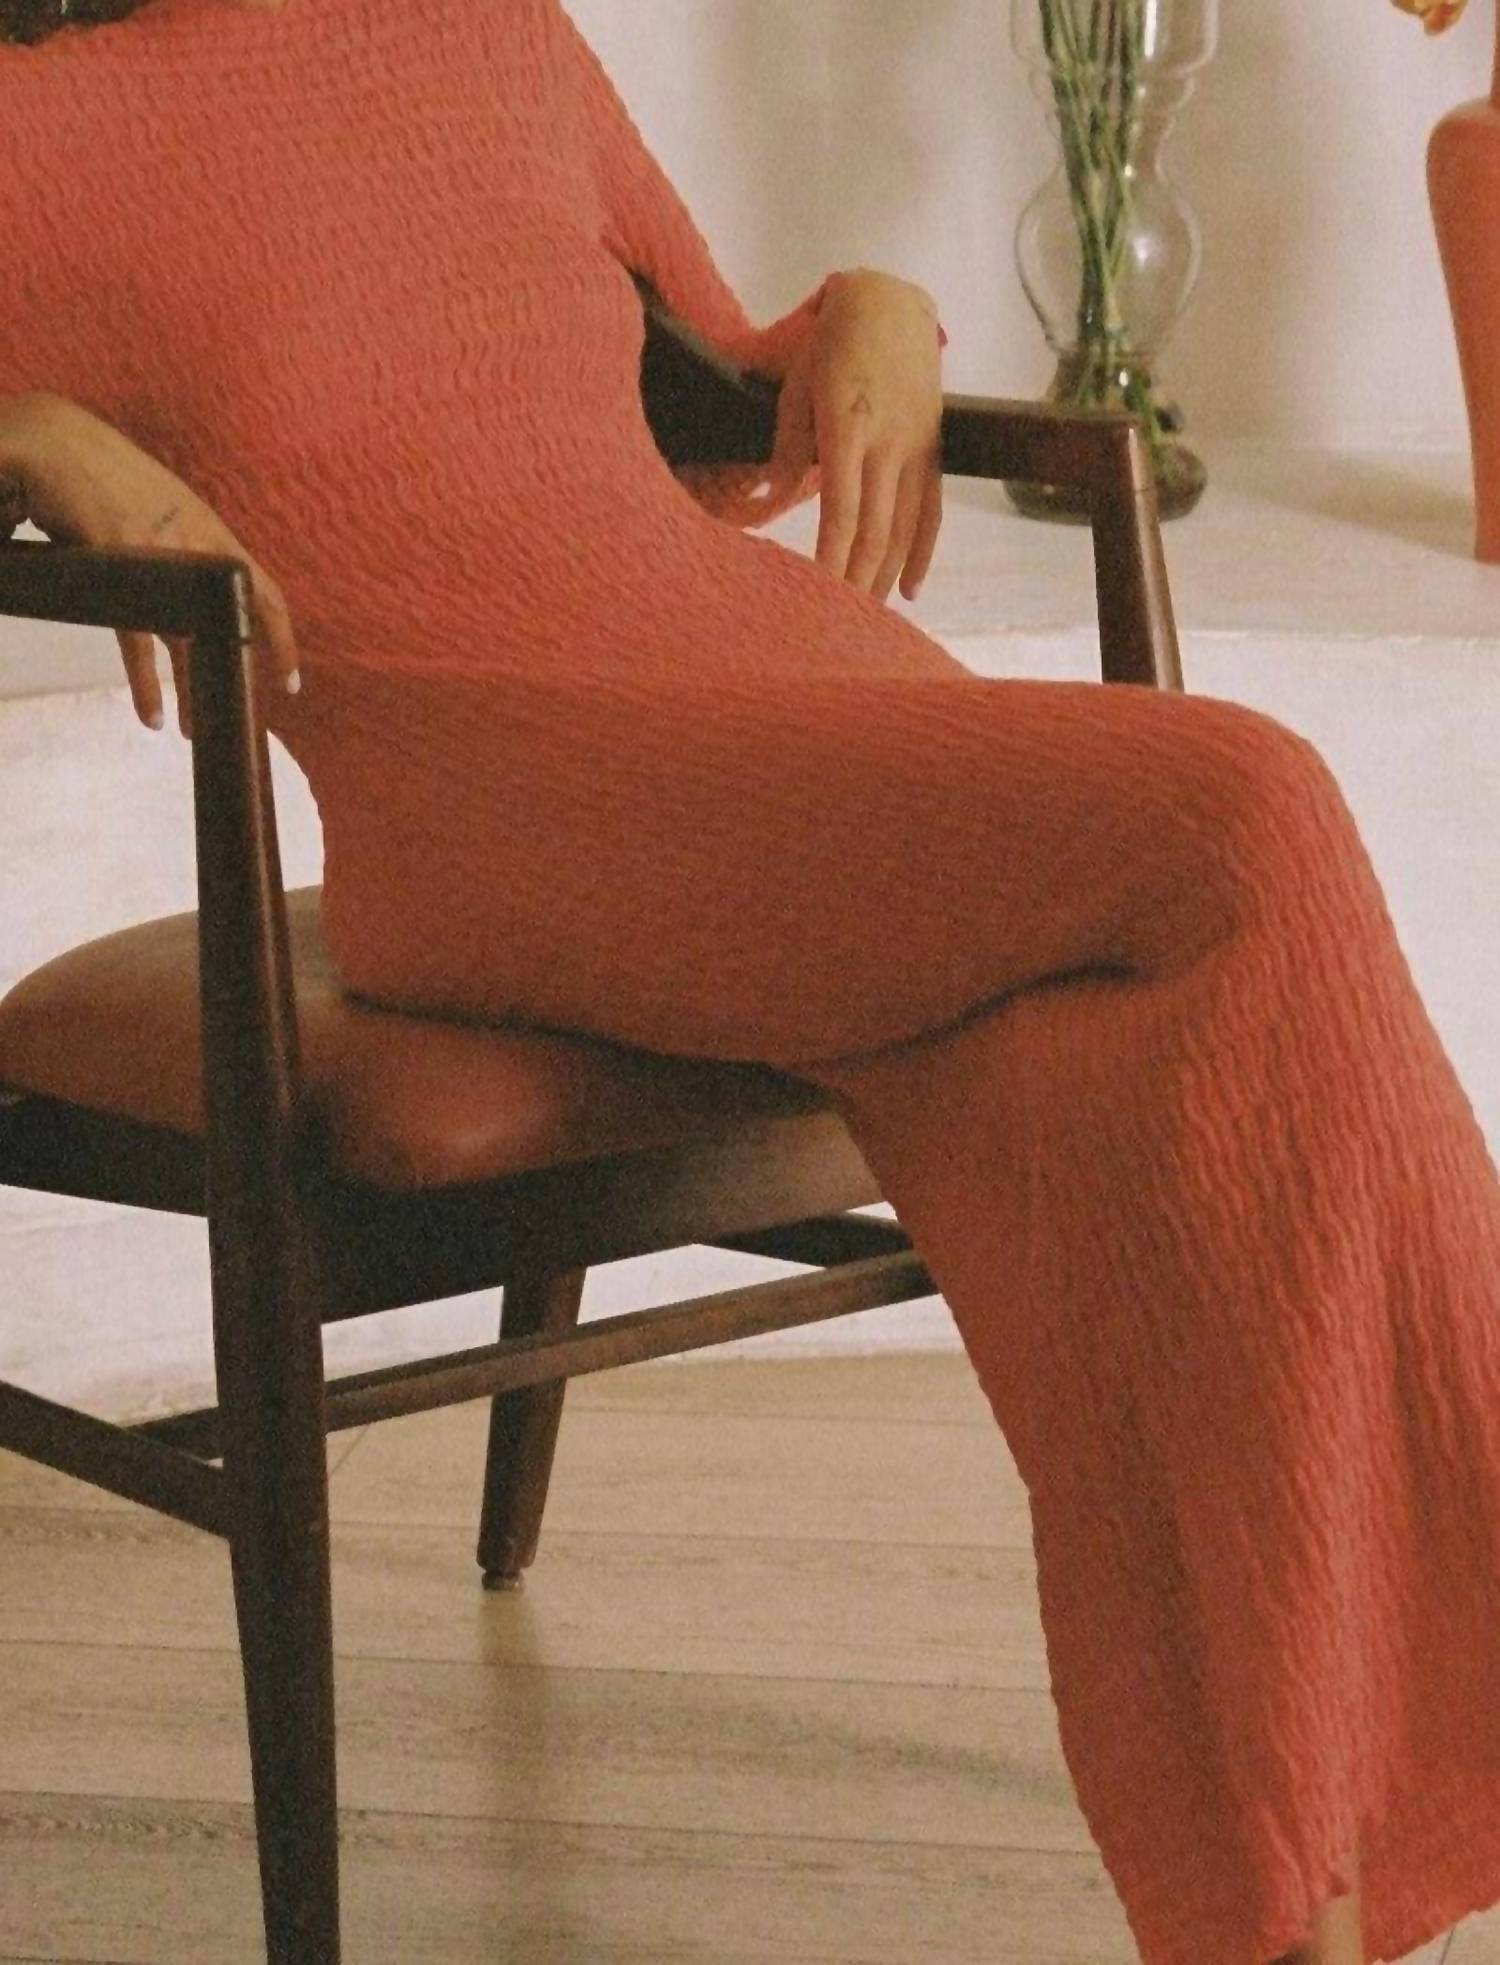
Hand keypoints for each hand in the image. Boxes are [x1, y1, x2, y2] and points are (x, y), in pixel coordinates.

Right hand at [0, 393, 300, 738]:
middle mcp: (194, 546)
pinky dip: (144, 682)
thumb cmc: (106, 477)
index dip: (281, 641)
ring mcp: (159, 556)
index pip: (264, 593)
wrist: (56, 440)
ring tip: (189, 727)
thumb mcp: (161, 509)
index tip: (289, 681)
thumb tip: (189, 590)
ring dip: (190, 690)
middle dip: (236, 677)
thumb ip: (182, 547)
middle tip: (239, 718)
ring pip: (187, 640)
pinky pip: (137, 640)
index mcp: (209, 532)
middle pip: (230, 626)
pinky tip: (151, 713)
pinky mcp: (118, 567)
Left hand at [768, 269, 944, 603]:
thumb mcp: (796, 388)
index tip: (815, 596)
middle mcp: (888, 443)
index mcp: (847, 427)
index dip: (830, 560)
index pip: (840, 511)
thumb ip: (787, 448)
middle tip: (837, 626)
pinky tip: (911, 590)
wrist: (892, 303)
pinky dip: (922, 554)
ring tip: (866, 618)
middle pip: (875, 532)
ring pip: (904, 530)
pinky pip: (932, 512)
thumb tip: (770, 498)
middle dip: (856, 583)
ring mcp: (917, 447)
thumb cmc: (831, 344)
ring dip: (885, 578)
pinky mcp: (933, 449)